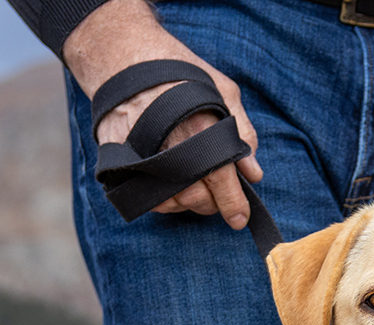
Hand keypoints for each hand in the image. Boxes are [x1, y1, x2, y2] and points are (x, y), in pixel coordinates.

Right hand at [63, 0, 263, 228]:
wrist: (124, 56)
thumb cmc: (178, 71)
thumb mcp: (222, 90)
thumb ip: (242, 132)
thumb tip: (254, 172)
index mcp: (199, 127)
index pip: (222, 180)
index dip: (234, 204)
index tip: (239, 219)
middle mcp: (169, 144)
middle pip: (197, 198)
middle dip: (212, 203)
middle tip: (217, 196)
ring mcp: (142, 154)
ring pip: (172, 202)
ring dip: (187, 201)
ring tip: (193, 183)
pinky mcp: (120, 160)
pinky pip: (146, 196)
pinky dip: (163, 197)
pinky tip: (170, 181)